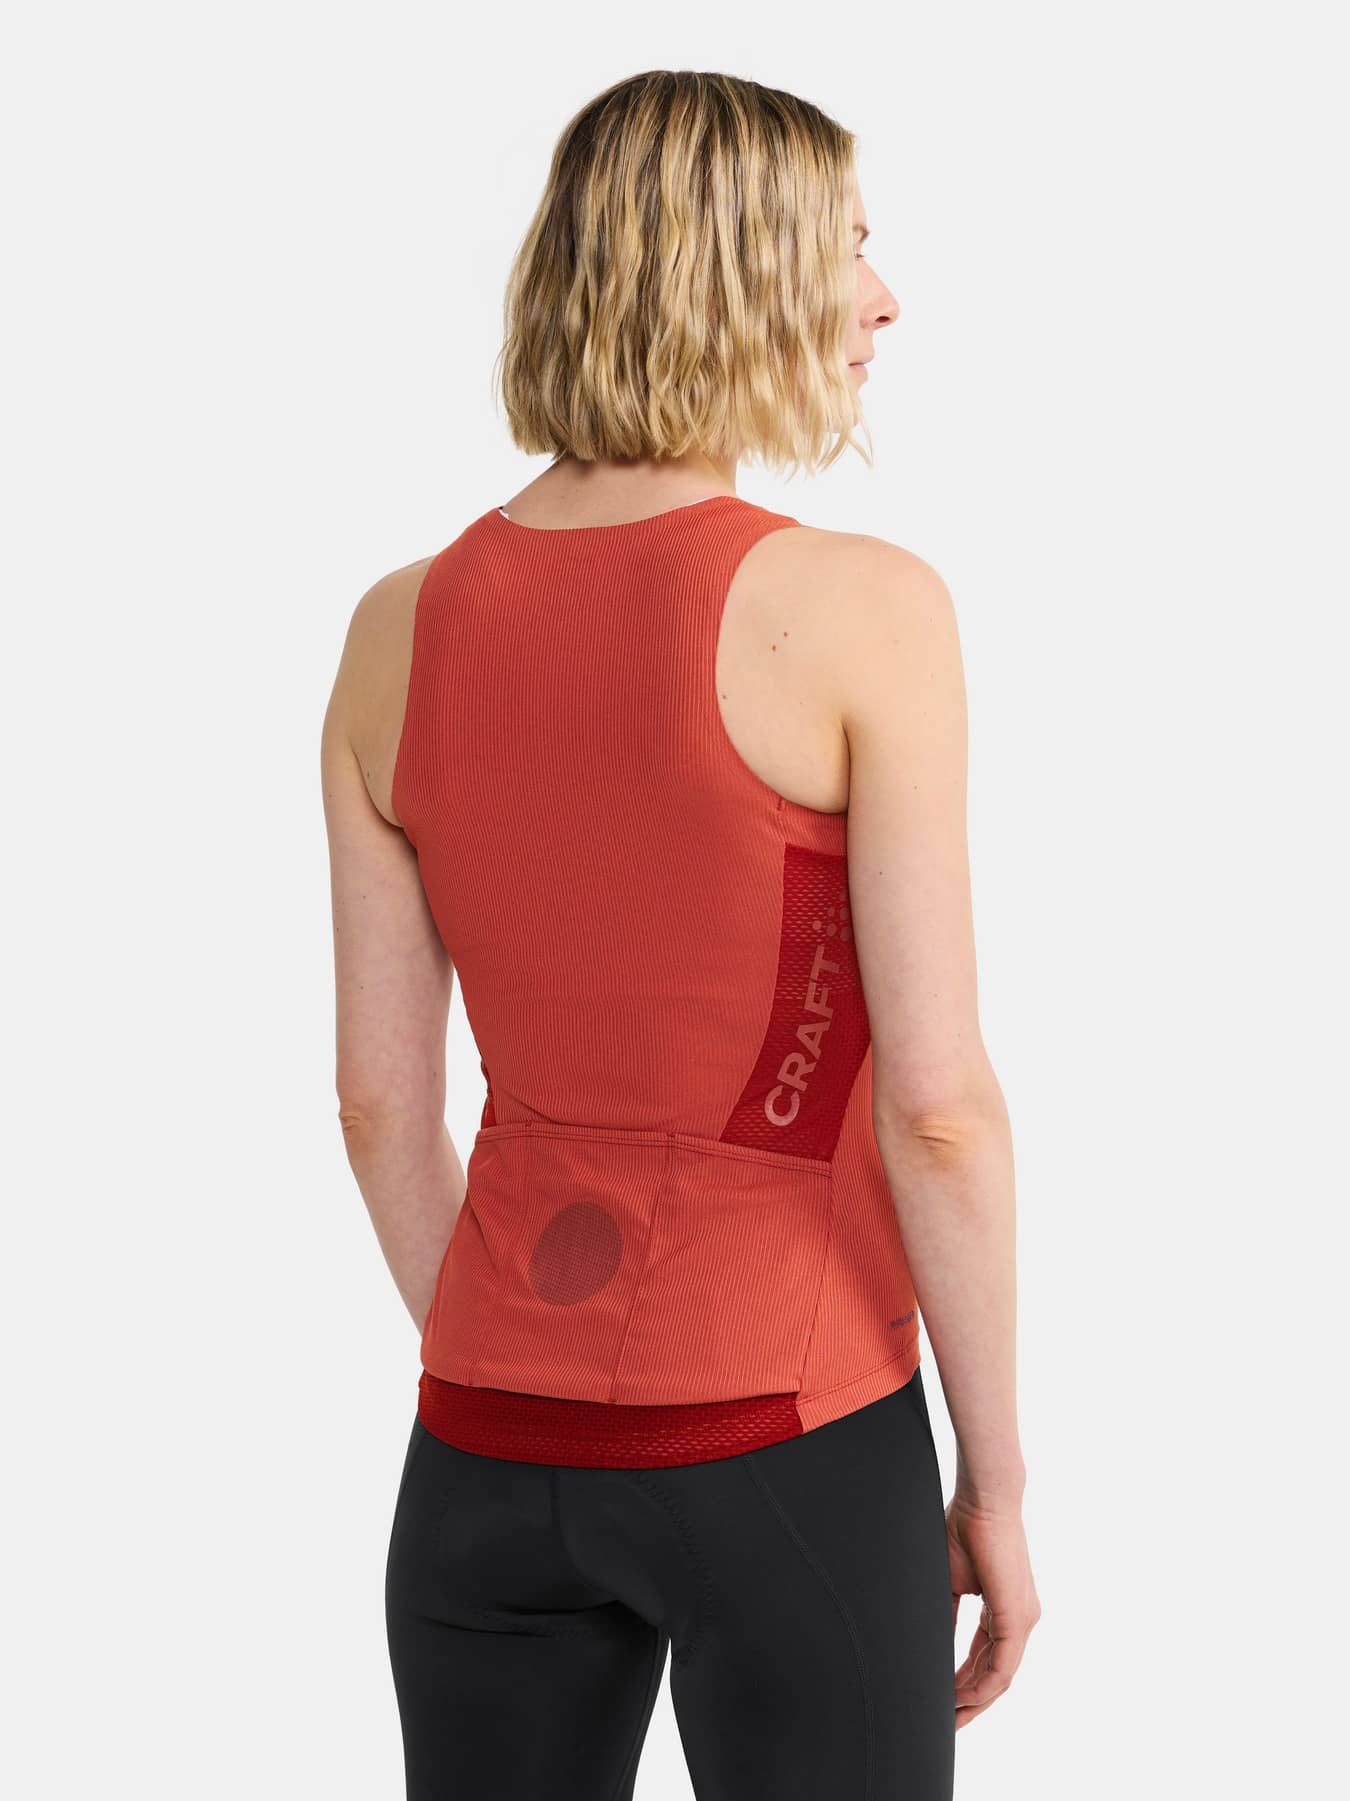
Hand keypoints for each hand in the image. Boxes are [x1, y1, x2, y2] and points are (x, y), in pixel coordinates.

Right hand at [946, 1492, 1040, 1727]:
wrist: (982, 1501)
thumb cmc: (964, 1530)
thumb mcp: (949, 1582)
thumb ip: (944, 1616)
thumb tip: (928, 1645)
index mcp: (1003, 1610)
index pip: (985, 1658)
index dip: (964, 1682)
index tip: (942, 1699)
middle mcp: (1020, 1620)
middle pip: (996, 1675)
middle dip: (970, 1701)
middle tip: (947, 1722)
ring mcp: (1022, 1621)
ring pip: (1000, 1677)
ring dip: (974, 1699)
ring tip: (949, 1715)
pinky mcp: (1018, 1618)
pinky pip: (1003, 1666)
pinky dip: (981, 1685)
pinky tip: (959, 1697)